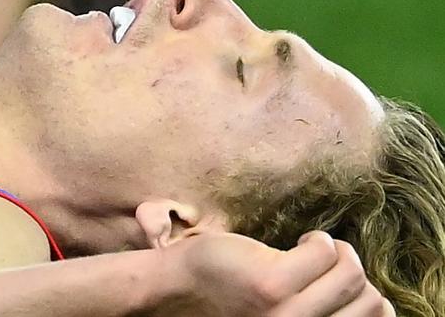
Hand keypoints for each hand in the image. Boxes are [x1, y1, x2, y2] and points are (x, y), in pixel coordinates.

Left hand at [158, 231, 394, 316]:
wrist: (180, 288)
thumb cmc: (233, 298)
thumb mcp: (285, 314)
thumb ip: (318, 308)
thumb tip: (366, 290)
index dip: (368, 294)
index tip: (341, 281)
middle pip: (371, 300)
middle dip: (354, 270)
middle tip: (327, 261)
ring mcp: (288, 313)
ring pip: (352, 272)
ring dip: (338, 251)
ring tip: (312, 249)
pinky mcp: (272, 284)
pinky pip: (324, 251)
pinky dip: (320, 240)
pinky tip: (301, 241)